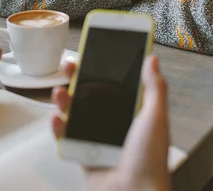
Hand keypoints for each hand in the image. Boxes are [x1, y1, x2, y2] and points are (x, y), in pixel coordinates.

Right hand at [51, 55, 170, 190]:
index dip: (105, 66)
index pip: (118, 82)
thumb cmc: (150, 162)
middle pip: (93, 94)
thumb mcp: (156, 117)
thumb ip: (154, 87)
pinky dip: (59, 128)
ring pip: (77, 113)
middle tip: (70, 65)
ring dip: (66, 100)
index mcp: (134, 113)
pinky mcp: (85, 156)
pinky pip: (68, 139)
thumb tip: (152, 59)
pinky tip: (56, 119)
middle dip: (79, 78)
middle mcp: (115, 123)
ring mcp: (99, 139)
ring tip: (60, 93)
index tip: (95, 51)